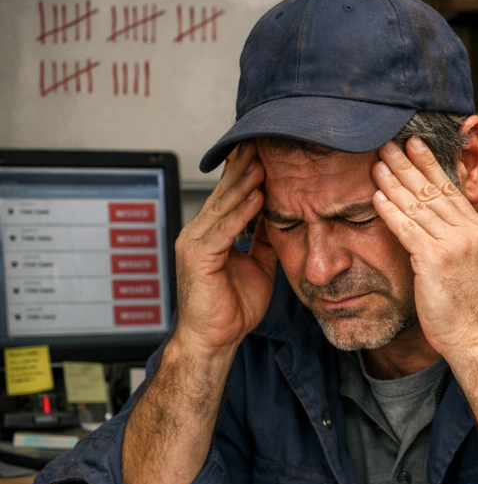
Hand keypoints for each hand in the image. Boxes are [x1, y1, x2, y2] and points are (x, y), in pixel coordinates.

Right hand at [174, 143, 276, 355]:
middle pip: (223, 194)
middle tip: (260, 142)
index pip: (227, 196)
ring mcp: (194, 243)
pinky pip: (223, 230)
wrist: (213, 341)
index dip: (243, 173)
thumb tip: (277, 218)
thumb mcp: (257, 267)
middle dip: (242, 168)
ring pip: (222, 207)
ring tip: (261, 163)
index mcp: (209, 234)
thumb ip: (262, 241)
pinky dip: (241, 212)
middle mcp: (197, 233)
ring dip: (243, 184)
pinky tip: (256, 197)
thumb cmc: (231, 310)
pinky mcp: (199, 257)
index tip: (261, 151)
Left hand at [372, 137, 477, 362]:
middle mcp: (470, 233)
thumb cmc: (474, 313)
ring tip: (377, 164)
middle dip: (409, 165)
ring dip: (395, 182)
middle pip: (434, 191)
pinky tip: (377, 197)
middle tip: (390, 144)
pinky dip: (391, 211)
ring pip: (419, 206)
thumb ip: (462, 245)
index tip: (416, 147)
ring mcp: (454, 245)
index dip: (431, 166)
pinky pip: (408, 229)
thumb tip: (444, 231)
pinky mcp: (435, 260)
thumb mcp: (477, 269)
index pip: (452, 191)